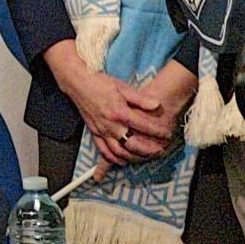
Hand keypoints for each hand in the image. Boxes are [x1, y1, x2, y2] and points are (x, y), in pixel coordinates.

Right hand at [44, 41, 170, 167]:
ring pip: (118, 151)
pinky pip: (103, 150)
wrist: (78, 83)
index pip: (143, 126)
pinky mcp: (93, 133)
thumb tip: (157, 105)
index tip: (167, 134)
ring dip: (133, 157)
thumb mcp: (123, 87)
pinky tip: (122, 160)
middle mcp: (110, 125)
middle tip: (160, 151)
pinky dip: (113, 158)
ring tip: (145, 158)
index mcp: (119, 112)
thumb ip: (141, 99)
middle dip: (148, 150)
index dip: (158, 131)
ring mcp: (101, 130)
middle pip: (132, 144)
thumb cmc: (100, 82)